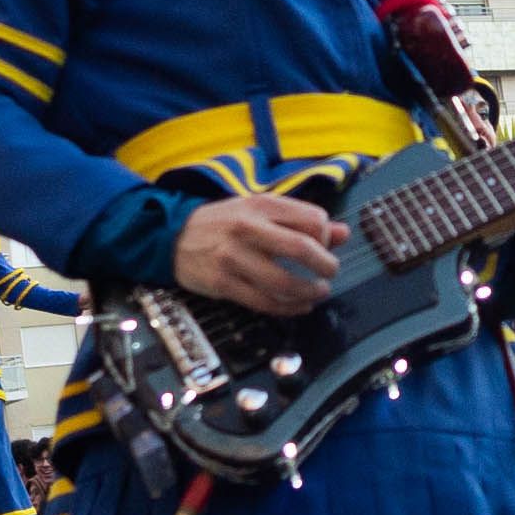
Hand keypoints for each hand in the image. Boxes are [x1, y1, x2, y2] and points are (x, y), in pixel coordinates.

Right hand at [173, 193, 342, 312]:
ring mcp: (233, 258)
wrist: (171, 236)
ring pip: (284, 282)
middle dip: (326, 266)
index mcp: (260, 205)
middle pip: (301, 248)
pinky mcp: (223, 284)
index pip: (311, 219)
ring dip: (309, 292)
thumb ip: (300, 220)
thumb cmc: (224, 222)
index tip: (325, 246)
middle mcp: (247, 228)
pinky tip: (299, 306)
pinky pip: (264, 302)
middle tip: (331, 273)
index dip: (327, 236)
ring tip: (318, 292)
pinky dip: (288, 308)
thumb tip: (343, 233)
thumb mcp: (259, 210)